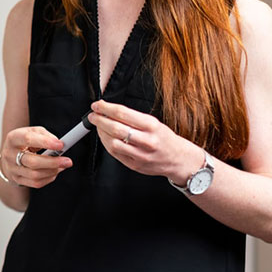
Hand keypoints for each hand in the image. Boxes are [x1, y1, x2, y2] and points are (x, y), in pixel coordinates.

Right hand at [0, 126, 71, 187]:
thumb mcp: (32, 132)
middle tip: (68, 161)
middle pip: (32, 162)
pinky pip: (36, 183)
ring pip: (35, 175)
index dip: (45, 142)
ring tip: (62, 166)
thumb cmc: (24, 141)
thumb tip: (58, 143)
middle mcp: (9, 154)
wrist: (10, 155)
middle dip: (53, 162)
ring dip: (53, 171)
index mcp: (13, 138)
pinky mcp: (17, 179)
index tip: (60, 145)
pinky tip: (54, 172)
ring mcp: (12, 169)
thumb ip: (45, 135)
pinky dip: (48, 178)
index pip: (28, 139)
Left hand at [87, 100, 202, 182]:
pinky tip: (104, 137)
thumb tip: (109, 110)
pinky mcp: (135, 165)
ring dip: (101, 133)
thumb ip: (132, 118)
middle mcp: (147, 141)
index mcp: (151, 126)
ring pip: (113, 143)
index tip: (97, 105)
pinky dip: (106, 144)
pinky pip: (115, 154)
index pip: (123, 114)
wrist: (178, 159)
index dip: (106, 108)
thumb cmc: (164, 138)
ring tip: (98, 126)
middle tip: (93, 115)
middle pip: (116, 128)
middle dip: (100, 120)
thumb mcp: (153, 122)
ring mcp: (141, 155)